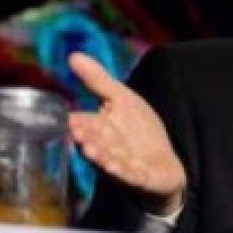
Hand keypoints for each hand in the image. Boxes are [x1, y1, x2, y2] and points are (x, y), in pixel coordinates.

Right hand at [67, 52, 186, 212]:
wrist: (163, 163)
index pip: (82, 125)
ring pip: (108, 161)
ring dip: (101, 157)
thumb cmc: (137, 130)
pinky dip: (125, 172)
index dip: (75, 124)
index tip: (69, 122)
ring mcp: (121, 165)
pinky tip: (119, 169)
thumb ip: (98, 80)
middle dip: (87, 139)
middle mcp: (105, 149)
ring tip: (92, 151)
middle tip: (79, 135)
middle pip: (93, 144)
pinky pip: (131, 175)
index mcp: (97, 130)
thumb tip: (72, 55)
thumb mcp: (121, 98)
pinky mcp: (140, 177)